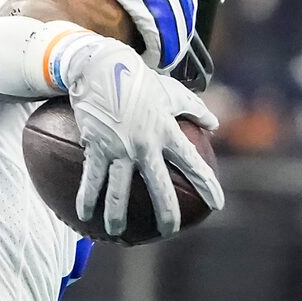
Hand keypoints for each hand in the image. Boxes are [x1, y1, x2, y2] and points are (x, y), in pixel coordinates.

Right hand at [55, 35, 223, 238]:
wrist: (102, 67)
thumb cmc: (140, 80)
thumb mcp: (172, 92)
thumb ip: (196, 109)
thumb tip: (215, 125)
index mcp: (166, 132)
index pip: (191, 163)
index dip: (206, 183)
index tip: (217, 204)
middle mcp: (145, 144)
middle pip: (159, 187)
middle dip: (166, 213)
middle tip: (169, 231)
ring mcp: (119, 148)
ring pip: (119, 191)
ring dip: (117, 216)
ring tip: (117, 233)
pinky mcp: (96, 147)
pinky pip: (92, 179)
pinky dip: (86, 198)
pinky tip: (84, 216)